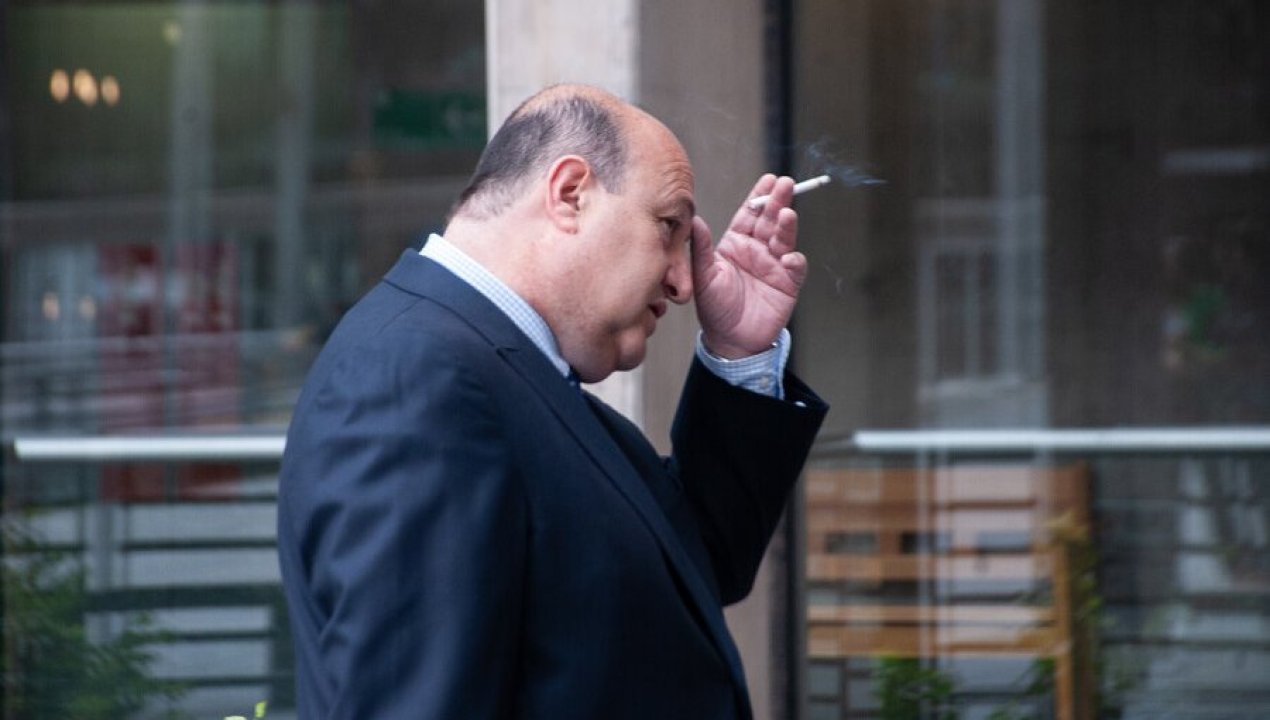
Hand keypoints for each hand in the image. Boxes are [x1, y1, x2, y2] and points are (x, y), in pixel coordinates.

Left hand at [690, 174, 807, 358]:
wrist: (730, 341)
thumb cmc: (715, 308)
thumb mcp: (704, 276)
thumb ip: (701, 248)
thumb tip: (694, 220)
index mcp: (737, 243)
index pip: (750, 214)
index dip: (759, 196)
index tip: (768, 180)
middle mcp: (758, 250)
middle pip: (771, 220)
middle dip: (778, 202)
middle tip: (785, 185)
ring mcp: (775, 265)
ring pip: (784, 239)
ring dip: (787, 226)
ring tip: (787, 215)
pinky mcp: (788, 284)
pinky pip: (795, 269)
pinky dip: (795, 261)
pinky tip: (790, 258)